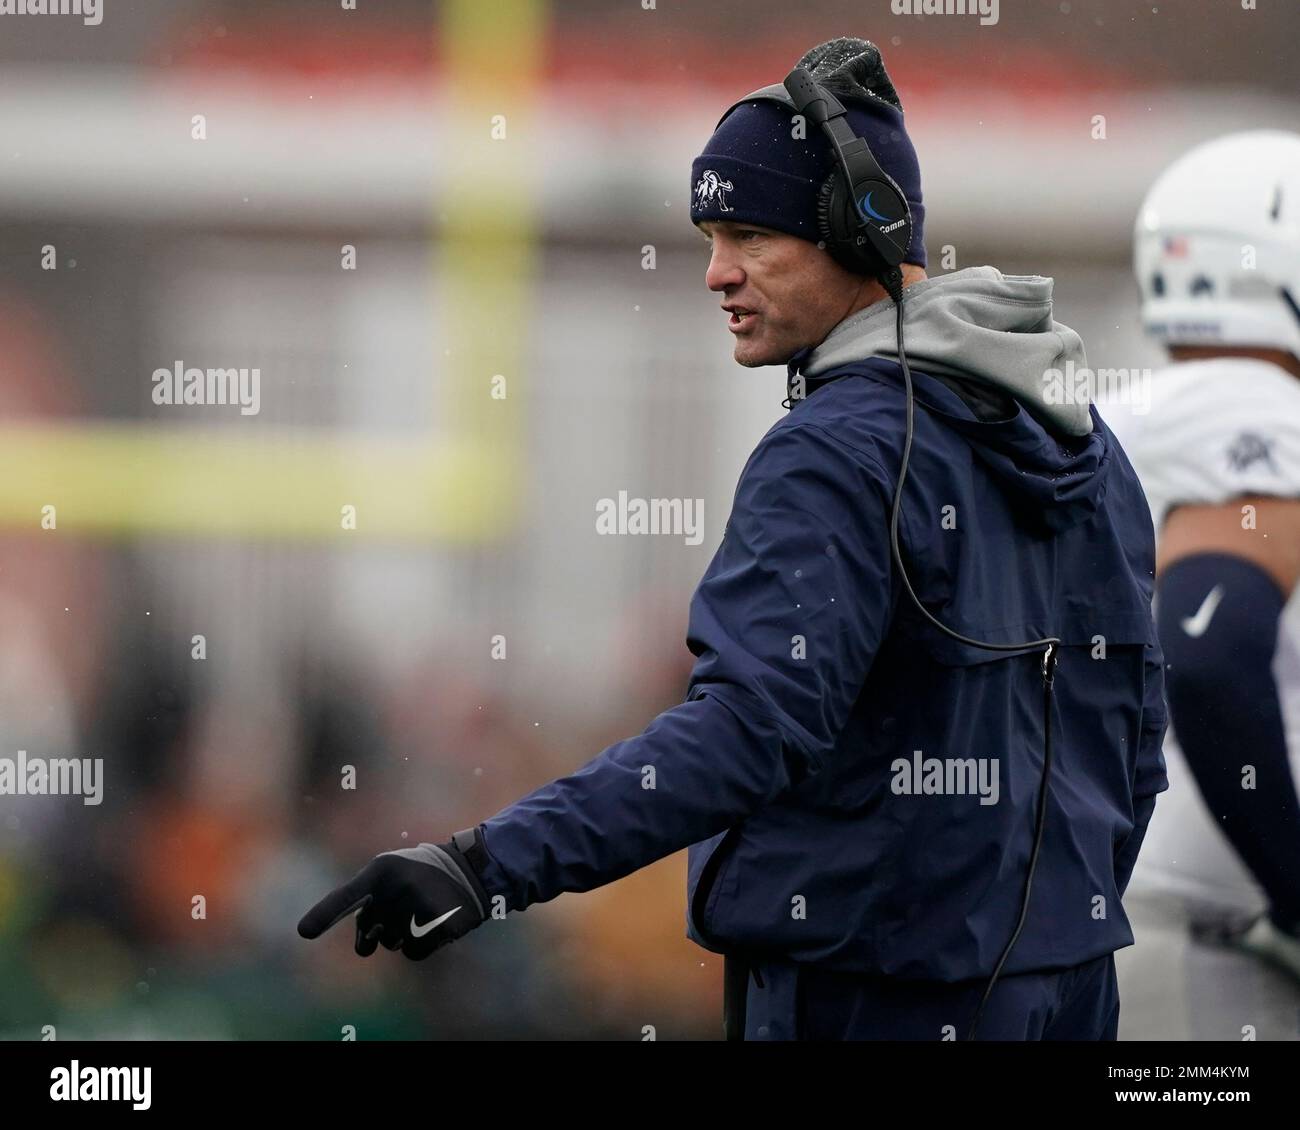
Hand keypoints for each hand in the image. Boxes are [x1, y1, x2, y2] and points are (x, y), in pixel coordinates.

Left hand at [298, 832, 491, 959]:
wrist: (470, 870)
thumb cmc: (418, 876)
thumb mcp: (390, 877)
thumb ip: (367, 908)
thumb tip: (363, 947)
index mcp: (382, 869)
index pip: (347, 896)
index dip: (324, 913)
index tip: (304, 932)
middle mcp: (399, 885)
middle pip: (370, 931)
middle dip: (381, 928)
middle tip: (402, 908)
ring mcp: (420, 905)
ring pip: (391, 944)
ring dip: (402, 935)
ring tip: (421, 911)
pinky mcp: (440, 924)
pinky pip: (412, 953)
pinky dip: (420, 946)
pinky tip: (434, 924)